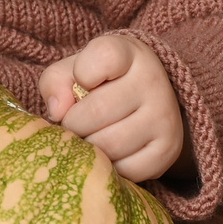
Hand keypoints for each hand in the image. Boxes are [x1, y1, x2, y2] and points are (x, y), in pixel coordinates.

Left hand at [41, 33, 184, 182]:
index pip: (104, 56)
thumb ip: (55, 82)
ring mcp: (164, 117)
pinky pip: (125, 170)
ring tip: (90, 138)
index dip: (81, 73)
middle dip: (74, 124)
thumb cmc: (99, 84)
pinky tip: (109, 153)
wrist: (145, 102)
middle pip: (96, 112)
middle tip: (75, 124)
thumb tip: (58, 112)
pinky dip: (109, 167)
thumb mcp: (73, 71)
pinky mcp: (167, 150)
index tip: (82, 80)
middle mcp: (153, 82)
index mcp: (130, 53)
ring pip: (109, 146)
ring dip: (89, 148)